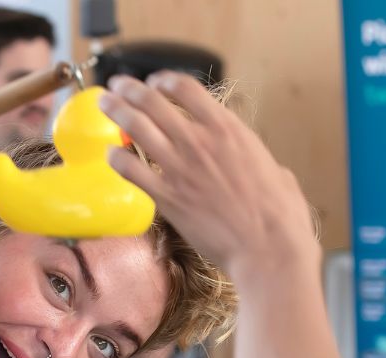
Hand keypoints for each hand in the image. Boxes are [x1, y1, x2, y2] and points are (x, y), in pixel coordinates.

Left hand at [99, 72, 322, 282]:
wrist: (268, 248)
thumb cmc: (281, 215)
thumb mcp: (277, 171)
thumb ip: (259, 162)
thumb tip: (267, 168)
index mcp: (228, 129)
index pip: (187, 88)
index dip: (165, 81)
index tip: (154, 83)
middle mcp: (200, 141)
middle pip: (153, 101)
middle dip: (130, 89)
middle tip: (116, 86)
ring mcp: (180, 168)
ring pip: (136, 127)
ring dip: (116, 111)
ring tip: (104, 104)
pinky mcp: (167, 197)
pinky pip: (130, 169)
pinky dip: (117, 157)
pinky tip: (111, 154)